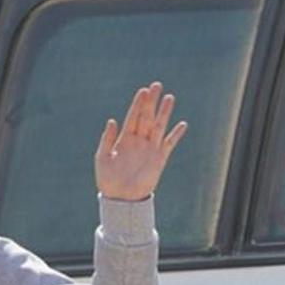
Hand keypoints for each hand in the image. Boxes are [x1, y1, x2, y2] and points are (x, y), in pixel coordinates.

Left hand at [95, 82, 187, 201]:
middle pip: (146, 117)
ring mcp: (149, 149)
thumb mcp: (103, 158)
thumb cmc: (108, 180)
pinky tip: (182, 124)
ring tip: (169, 97)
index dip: (137, 104)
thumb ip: (107, 139)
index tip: (143, 91)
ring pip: (159, 126)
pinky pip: (169, 144)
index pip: (132, 117)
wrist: (120, 199)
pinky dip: (176, 135)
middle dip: (151, 102)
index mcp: (124, 139)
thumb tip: (112, 120)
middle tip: (156, 85)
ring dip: (164, 112)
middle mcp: (138, 141)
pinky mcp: (159, 159)